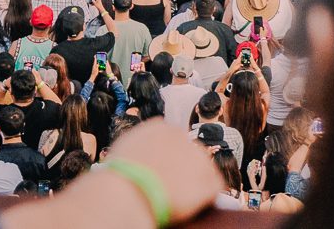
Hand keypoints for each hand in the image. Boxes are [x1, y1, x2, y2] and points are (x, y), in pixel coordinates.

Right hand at [101, 121, 222, 224]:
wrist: (128, 191)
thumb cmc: (118, 176)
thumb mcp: (123, 149)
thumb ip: (139, 144)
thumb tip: (143, 150)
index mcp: (161, 128)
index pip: (173, 141)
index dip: (168, 160)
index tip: (161, 173)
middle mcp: (182, 137)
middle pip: (190, 153)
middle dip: (184, 169)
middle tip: (170, 188)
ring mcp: (197, 157)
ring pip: (204, 169)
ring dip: (195, 182)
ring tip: (180, 198)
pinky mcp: (207, 178)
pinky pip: (215, 186)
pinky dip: (207, 197)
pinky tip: (194, 205)